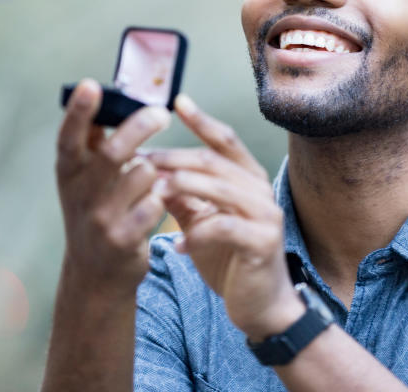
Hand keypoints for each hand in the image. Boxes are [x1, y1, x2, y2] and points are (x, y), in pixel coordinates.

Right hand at [55, 79, 171, 293]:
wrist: (95, 275)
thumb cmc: (95, 211)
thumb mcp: (83, 179)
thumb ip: (91, 142)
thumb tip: (100, 93)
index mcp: (69, 173)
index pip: (69, 138)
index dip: (78, 112)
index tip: (91, 85)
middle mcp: (79, 195)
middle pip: (112, 152)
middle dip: (140, 127)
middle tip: (162, 113)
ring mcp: (100, 219)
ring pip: (141, 174)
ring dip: (155, 169)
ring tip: (155, 175)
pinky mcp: (124, 239)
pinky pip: (155, 204)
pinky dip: (162, 196)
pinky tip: (160, 200)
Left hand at [148, 94, 304, 340]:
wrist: (261, 305)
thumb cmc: (230, 259)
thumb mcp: (201, 221)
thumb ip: (183, 196)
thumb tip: (148, 169)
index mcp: (247, 178)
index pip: (225, 140)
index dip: (202, 120)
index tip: (176, 101)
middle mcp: (260, 190)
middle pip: (214, 161)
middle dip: (175, 158)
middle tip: (141, 158)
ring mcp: (266, 215)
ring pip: (220, 188)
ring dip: (182, 187)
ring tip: (154, 193)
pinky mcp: (263, 242)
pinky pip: (225, 228)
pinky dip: (197, 234)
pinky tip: (176, 244)